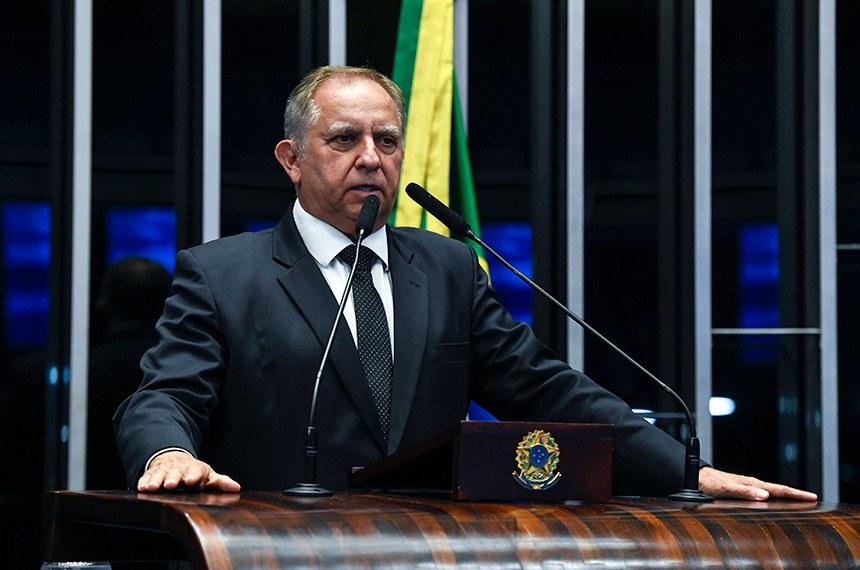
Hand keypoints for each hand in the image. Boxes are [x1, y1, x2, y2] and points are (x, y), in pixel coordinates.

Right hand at [137, 450, 240, 492]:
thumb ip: (221, 482)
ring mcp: (165, 469)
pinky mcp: (153, 473)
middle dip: (173, 477)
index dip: (193, 475)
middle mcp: (179, 468)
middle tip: (170, 485)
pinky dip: (144, 481)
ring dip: (156, 480)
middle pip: (176, 472)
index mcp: (195, 469)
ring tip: (151, 488)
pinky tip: (141, 488)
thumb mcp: (209, 477)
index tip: (192, 481)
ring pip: (160, 473)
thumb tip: (236, 488)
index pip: (196, 470)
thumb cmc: (195, 473)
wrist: (176, 460)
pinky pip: (147, 476)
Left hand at [698, 466, 816, 501]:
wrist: (698, 478)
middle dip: (796, 494)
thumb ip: (745, 492)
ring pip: (772, 491)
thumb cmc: (711, 483)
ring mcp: (749, 486)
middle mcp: (753, 484)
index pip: (779, 489)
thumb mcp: (727, 489)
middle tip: (812, 499)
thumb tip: (764, 495)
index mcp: (753, 483)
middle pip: (779, 489)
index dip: (796, 494)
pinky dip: (775, 496)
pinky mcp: (744, 489)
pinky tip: (776, 501)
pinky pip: (764, 493)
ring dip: (786, 496)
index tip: (812, 496)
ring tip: (800, 501)